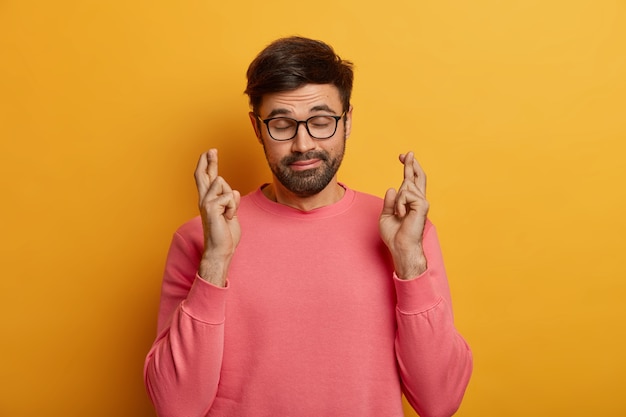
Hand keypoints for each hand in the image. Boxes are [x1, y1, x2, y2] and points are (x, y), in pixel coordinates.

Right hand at [194, 149, 240, 285]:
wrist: (221, 249)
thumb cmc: (226, 234)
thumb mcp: (230, 212)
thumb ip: (228, 201)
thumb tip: (231, 191)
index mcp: (208, 201)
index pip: (206, 178)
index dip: (208, 165)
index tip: (210, 152)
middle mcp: (204, 200)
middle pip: (204, 175)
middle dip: (208, 161)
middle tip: (212, 149)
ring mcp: (205, 203)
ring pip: (223, 184)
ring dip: (231, 199)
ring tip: (228, 214)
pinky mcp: (210, 208)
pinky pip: (229, 197)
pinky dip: (233, 208)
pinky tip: (228, 218)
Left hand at [379, 151, 428, 278]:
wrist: (401, 247)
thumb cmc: (394, 235)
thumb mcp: (387, 215)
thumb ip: (389, 202)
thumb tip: (391, 188)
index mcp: (411, 202)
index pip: (411, 181)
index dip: (409, 167)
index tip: (403, 157)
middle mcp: (419, 200)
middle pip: (417, 176)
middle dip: (411, 163)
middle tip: (406, 153)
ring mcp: (422, 202)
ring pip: (405, 186)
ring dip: (397, 200)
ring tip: (399, 214)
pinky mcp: (423, 205)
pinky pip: (405, 194)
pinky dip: (399, 204)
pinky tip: (402, 215)